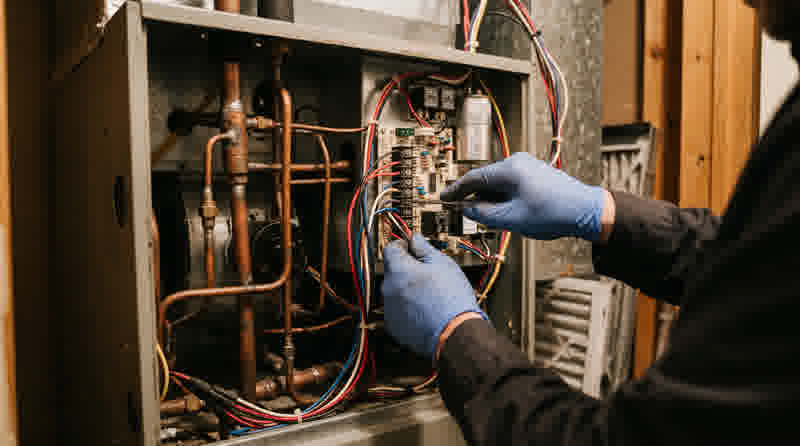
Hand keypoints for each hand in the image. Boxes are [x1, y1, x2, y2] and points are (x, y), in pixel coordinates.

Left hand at [381, 233, 486, 359]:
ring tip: (430, 294)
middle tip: (428, 273)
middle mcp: (389, 290)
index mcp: (399, 271)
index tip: (414, 249)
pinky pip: (398, 309)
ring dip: (407, 288)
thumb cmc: (452, 300)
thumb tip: (415, 238)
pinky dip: (408, 307)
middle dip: (407, 268)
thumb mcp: (443, 264)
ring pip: (395, 290)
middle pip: (393, 270)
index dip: (404, 245)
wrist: (456, 333)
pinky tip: (425, 308)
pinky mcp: (394, 325)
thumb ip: (424, 248)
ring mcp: (390, 309)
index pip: (391, 248)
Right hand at [441, 152, 607, 241]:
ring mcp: (527, 167)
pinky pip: (510, 185)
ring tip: (486, 217)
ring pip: (498, 184)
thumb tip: (467, 210)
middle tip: (459, 210)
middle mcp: (518, 163)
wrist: (585, 211)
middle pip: (485, 180)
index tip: (444, 198)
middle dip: (473, 197)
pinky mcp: (535, 175)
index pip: (473, 178)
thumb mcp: (512, 218)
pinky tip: (502, 211)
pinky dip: (502, 197)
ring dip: (489, 199)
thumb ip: (484, 214)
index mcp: (510, 169)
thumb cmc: (555, 212)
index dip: (456, 190)